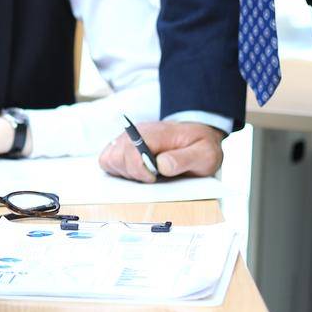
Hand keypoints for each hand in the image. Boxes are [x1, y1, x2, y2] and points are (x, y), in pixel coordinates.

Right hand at [98, 120, 223, 182]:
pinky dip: (116, 169)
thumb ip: (184, 159)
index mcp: (156, 133)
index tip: (153, 178)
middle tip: (151, 177)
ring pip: (108, 159)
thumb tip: (161, 165)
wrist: (196, 136)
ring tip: (144, 174)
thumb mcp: (205, 154)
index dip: (139, 169)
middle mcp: (137, 133)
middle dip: (132, 174)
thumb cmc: (200, 146)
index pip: (132, 149)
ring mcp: (128, 139)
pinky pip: (106, 159)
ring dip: (124, 172)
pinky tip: (134, 172)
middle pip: (117, 156)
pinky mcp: (123, 146)